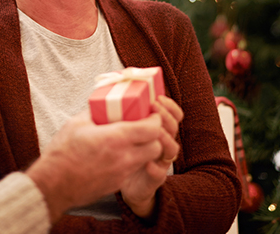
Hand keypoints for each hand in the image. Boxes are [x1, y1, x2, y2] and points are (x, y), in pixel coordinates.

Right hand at [26, 110, 163, 221]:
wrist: (53, 186)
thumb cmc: (62, 153)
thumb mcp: (76, 123)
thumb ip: (96, 112)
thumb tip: (105, 104)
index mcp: (115, 138)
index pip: (152, 129)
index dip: (155, 119)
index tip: (150, 113)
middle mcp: (123, 157)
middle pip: (156, 146)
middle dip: (155, 135)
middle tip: (145, 126)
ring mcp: (121, 173)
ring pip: (147, 159)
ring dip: (145, 148)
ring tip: (132, 139)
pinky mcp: (117, 184)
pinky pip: (133, 169)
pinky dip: (133, 160)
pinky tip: (118, 154)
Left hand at [120, 96, 182, 217]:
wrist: (124, 183)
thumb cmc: (124, 152)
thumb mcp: (123, 131)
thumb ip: (122, 116)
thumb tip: (105, 95)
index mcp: (158, 130)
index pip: (173, 115)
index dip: (169, 106)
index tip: (158, 98)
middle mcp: (164, 144)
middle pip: (174, 127)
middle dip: (165, 116)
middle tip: (153, 107)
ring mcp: (161, 161)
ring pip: (172, 149)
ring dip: (164, 138)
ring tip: (153, 132)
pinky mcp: (155, 179)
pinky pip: (161, 174)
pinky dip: (155, 168)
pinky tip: (147, 163)